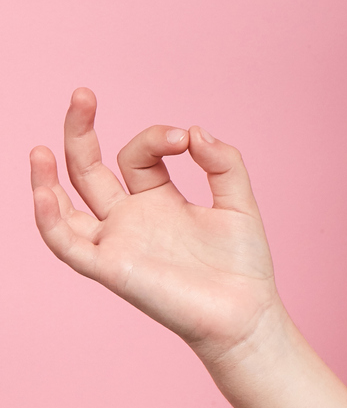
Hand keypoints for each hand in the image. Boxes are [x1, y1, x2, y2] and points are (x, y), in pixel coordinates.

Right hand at [29, 88, 282, 365]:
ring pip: (65, 206)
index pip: (139, 155)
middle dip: (81, 131)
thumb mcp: (238, 202)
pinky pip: (68, 244)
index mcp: (158, 199)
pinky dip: (50, 220)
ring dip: (47, 178)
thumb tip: (194, 130)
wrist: (245, 313)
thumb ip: (222, 163)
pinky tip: (43, 193)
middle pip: (88, 170)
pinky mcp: (111, 268)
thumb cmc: (242, 264)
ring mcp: (117, 242)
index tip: (187, 139)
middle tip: (82, 94)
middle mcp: (131, 218)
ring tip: (40, 147)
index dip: (158, 137)